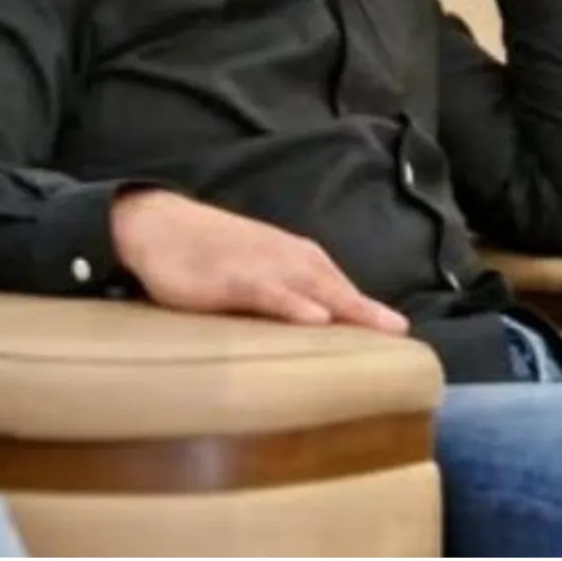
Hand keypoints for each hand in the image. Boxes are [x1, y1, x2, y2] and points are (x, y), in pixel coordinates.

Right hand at [111, 190, 408, 334]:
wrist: (159, 225)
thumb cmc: (210, 254)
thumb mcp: (255, 272)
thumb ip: (284, 294)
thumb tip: (313, 328)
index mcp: (296, 260)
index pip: (341, 287)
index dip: (368, 310)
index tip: (400, 335)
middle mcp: (288, 259)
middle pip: (337, 287)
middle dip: (370, 311)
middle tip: (402, 334)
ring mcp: (262, 266)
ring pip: (313, 288)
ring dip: (347, 307)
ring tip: (379, 329)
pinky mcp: (231, 278)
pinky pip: (269, 293)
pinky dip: (294, 305)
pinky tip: (317, 319)